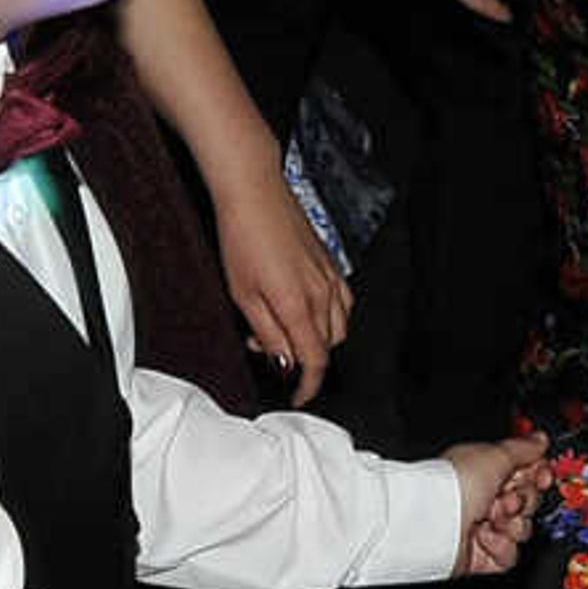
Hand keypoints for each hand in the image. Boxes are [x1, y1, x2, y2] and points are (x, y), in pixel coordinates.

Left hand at [211, 158, 349, 401]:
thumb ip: (268, 333)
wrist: (254, 192)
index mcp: (300, 306)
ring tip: (284, 327)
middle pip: (328, 346)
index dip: (308, 386)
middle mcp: (323, 294)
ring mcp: (331, 277)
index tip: (298, 396)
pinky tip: (309, 310)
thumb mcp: (243, 295)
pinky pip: (344, 303)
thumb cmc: (243, 237)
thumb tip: (284, 362)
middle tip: (267, 348)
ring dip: (318, 339)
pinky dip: (332, 317)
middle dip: (302, 359)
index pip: (315, 361)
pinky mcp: (331, 263)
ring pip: (340, 326)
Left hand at [442, 429, 551, 574]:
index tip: (541, 476)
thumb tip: (540, 439)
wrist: (433, 521)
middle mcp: (485, 500)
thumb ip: (523, 448)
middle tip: (505, 497)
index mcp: (486, 472)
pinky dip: (501, 547)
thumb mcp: (494, 455)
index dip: (538, 476)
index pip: (526, 475)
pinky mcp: (483, 556)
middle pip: (529, 504)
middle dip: (524, 501)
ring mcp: (484, 529)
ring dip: (513, 525)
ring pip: (523, 531)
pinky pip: (510, 556)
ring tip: (490, 519)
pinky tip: (484, 537)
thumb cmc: (453, 484)